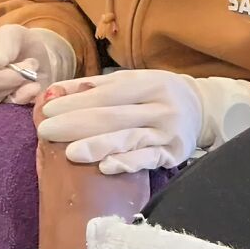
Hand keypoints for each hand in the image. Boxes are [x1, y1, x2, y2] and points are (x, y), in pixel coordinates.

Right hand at [0, 24, 75, 105]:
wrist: (40, 59)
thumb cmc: (18, 44)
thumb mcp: (12, 34)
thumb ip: (2, 45)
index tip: (5, 57)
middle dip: (2, 77)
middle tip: (28, 66)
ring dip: (16, 84)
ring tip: (31, 71)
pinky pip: (6, 110)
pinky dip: (23, 97)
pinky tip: (33, 86)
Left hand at [38, 70, 249, 174]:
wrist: (203, 109)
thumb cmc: (157, 94)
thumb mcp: (132, 81)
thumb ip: (93, 86)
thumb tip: (54, 91)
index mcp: (149, 83)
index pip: (107, 94)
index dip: (76, 102)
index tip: (48, 110)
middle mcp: (160, 106)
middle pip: (113, 117)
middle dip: (76, 124)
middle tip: (46, 132)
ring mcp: (168, 132)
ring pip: (128, 139)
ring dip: (98, 145)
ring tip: (69, 153)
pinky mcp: (173, 154)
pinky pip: (147, 160)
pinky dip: (127, 164)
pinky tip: (106, 167)